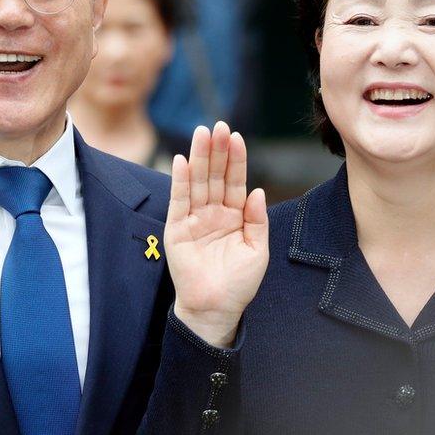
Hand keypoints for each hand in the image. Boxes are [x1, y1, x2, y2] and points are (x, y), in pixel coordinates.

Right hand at [164, 121, 267, 347]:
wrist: (216, 308)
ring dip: (199, 158)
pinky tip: (181, 161)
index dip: (236, 159)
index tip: (236, 137)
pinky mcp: (177, 229)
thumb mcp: (258, 250)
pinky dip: (179, 181)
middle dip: (217, 150)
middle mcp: (213, 213)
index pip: (235, 181)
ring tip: (201, 134)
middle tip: (218, 126)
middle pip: (214, 175)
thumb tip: (257, 191)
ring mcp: (194, 219)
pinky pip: (179, 201)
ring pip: (197, 182)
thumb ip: (256, 220)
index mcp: (234, 216)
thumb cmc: (238, 283)